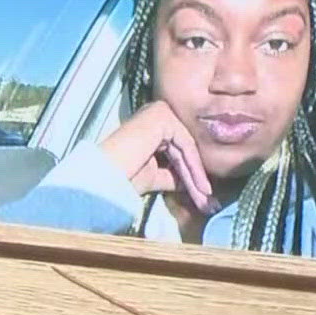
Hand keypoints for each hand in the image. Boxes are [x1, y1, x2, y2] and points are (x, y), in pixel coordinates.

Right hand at [98, 101, 216, 214]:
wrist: (106, 174)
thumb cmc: (124, 175)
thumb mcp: (155, 175)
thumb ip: (175, 174)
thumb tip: (196, 182)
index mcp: (154, 125)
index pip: (179, 150)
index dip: (191, 176)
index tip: (203, 198)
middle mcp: (158, 113)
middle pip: (185, 150)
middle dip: (196, 179)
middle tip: (209, 202)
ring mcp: (160, 112)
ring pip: (187, 149)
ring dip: (197, 177)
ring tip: (206, 199)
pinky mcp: (163, 116)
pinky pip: (185, 145)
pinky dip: (193, 167)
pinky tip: (200, 186)